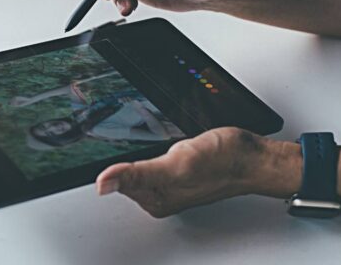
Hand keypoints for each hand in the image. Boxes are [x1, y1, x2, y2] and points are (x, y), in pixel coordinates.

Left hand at [96, 127, 299, 216]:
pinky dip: (148, 149)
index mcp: (154, 199)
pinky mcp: (178, 168)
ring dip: (135, 151)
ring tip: (137, 141)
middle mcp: (159, 194)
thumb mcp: (175, 164)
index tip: (89, 151)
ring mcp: (169, 182)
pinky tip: (154, 143)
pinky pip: (151, 159)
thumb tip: (103, 184)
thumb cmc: (222, 161)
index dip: (104, 164)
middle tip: (122, 140)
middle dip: (121, 155)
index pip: (114, 181)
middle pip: (123, 172)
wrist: (251, 156)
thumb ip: (137, 174)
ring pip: (136, 164)